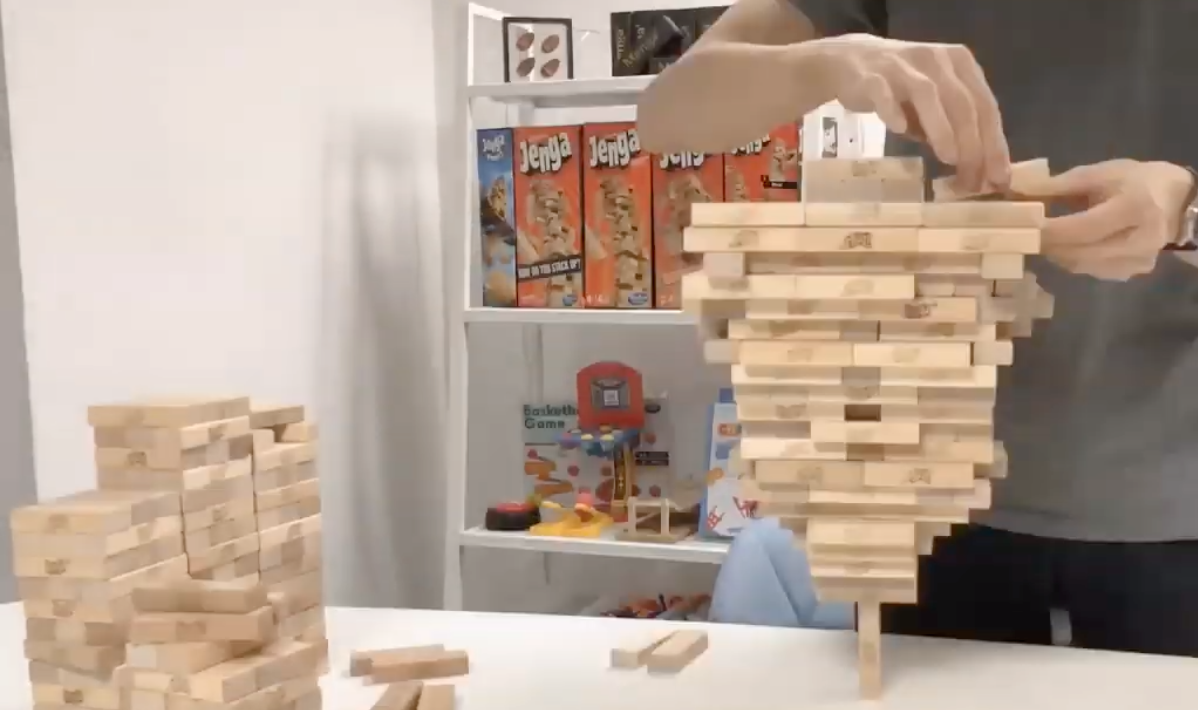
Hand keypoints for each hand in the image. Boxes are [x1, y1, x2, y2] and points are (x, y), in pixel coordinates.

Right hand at [814, 34, 1009, 190]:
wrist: (850, 61)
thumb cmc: (900, 88)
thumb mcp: (935, 102)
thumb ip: (953, 127)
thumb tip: (977, 171)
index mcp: (960, 64)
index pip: (985, 106)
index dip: (994, 144)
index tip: (998, 179)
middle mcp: (936, 61)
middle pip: (962, 103)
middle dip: (972, 145)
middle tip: (972, 181)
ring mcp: (903, 66)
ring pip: (928, 95)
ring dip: (942, 129)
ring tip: (950, 160)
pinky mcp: (871, 75)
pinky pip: (883, 93)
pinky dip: (892, 110)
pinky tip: (899, 129)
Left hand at [1019, 160, 1194, 279]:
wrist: (1175, 200)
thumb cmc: (1134, 181)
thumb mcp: (1098, 174)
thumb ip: (1056, 186)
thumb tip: (1016, 192)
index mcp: (1135, 208)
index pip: (1083, 228)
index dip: (1050, 231)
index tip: (1022, 225)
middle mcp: (1141, 240)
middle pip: (1080, 253)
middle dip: (1049, 245)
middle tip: (1024, 234)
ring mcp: (1138, 261)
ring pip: (1082, 266)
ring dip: (1057, 254)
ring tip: (1043, 238)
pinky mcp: (1133, 272)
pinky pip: (1092, 271)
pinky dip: (1073, 260)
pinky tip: (1066, 246)